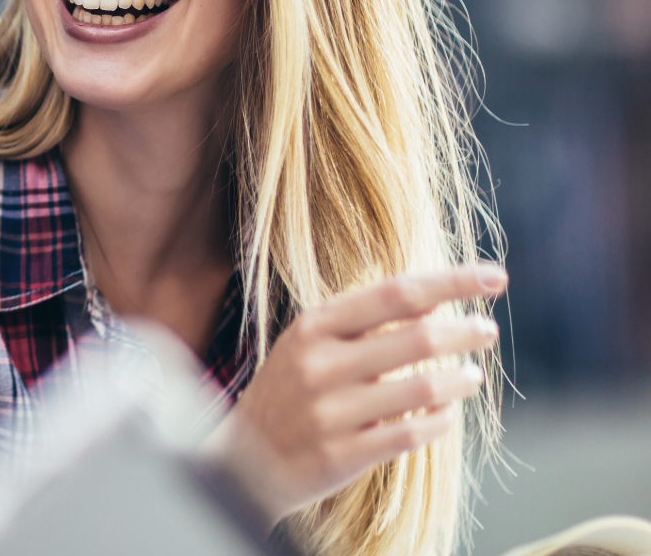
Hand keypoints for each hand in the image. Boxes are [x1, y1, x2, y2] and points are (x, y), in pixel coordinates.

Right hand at [203, 263, 505, 525]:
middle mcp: (319, 365)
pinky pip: (413, 433)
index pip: (396, 293)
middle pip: (418, 337)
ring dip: (460, 380)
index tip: (495, 276)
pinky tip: (447, 412)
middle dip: (465, 331)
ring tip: (472, 376)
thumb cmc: (288, 393)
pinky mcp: (343, 455)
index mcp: (312, 327)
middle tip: (487, 331)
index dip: (452, 282)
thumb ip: (366, 323)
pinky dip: (441, 419)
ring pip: (423, 388)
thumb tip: (436, 302)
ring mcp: (330, 412)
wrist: (242, 461)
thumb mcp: (310, 345)